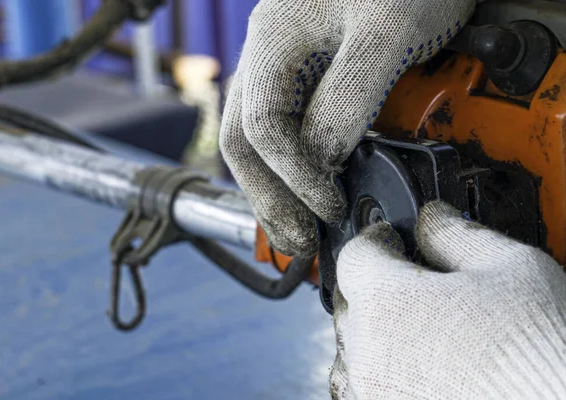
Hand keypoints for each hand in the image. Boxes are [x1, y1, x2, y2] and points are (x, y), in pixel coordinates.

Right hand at [219, 0, 475, 255]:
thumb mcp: (385, 33)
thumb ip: (347, 99)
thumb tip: (323, 161)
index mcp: (272, 42)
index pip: (262, 129)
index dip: (293, 176)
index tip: (329, 208)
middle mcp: (267, 58)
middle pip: (244, 143)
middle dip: (268, 198)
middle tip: (298, 241)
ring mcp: (284, 69)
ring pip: (257, 143)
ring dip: (273, 191)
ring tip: (295, 230)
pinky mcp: (308, 78)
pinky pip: (283, 132)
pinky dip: (290, 170)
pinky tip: (304, 192)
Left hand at [330, 202, 565, 398]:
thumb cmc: (537, 347)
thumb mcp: (507, 266)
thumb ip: (455, 234)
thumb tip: (432, 218)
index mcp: (386, 300)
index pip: (355, 253)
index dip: (376, 238)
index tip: (392, 238)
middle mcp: (368, 348)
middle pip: (351, 298)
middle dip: (376, 281)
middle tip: (413, 278)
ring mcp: (374, 388)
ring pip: (356, 343)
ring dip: (377, 326)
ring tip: (422, 322)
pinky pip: (368, 381)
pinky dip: (384, 364)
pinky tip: (421, 359)